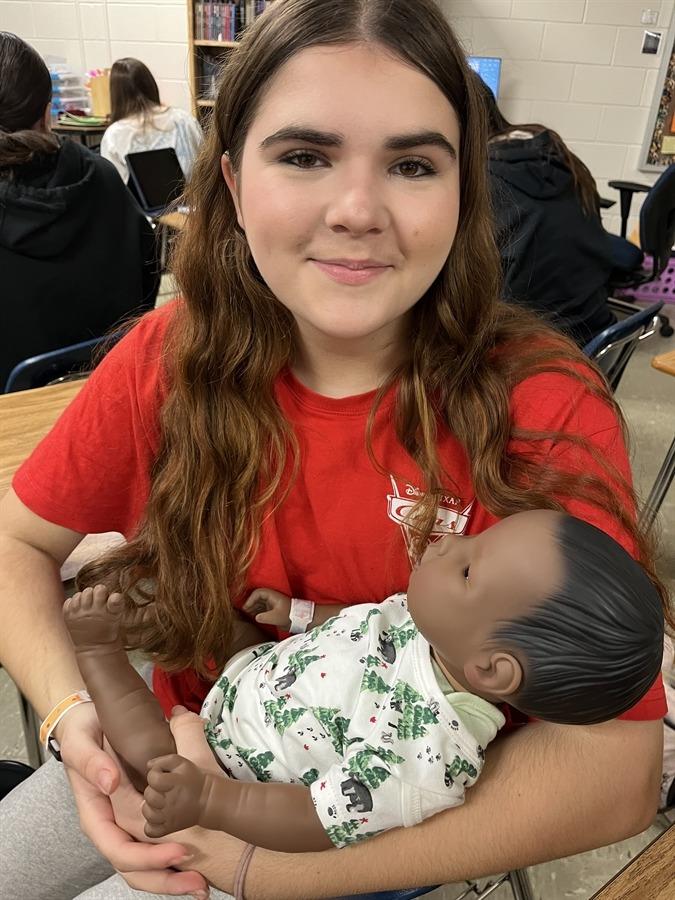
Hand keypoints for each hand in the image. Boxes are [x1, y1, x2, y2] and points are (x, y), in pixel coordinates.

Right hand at [60, 698, 208, 895]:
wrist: (88, 723)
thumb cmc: (83, 733)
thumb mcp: (81, 742)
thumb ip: (92, 763)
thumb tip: (110, 784)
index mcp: (96, 815)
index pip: (118, 849)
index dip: (148, 858)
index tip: (180, 852)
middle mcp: (112, 827)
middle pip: (134, 868)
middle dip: (166, 880)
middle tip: (199, 883)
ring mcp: (126, 825)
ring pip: (145, 866)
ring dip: (173, 879)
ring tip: (202, 886)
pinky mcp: (141, 818)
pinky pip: (156, 846)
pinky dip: (174, 860)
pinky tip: (197, 866)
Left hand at [143, 754, 208, 837]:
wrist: (208, 799)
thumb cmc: (193, 779)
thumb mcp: (182, 763)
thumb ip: (163, 761)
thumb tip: (148, 766)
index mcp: (173, 783)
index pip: (152, 777)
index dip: (155, 774)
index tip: (164, 775)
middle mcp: (169, 802)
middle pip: (148, 795)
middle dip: (154, 790)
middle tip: (164, 789)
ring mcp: (168, 817)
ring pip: (147, 813)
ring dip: (151, 806)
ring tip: (160, 803)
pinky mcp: (169, 829)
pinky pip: (150, 831)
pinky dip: (151, 826)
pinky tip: (158, 817)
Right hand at [243, 587, 291, 628]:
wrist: (300, 619)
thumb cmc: (289, 616)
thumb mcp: (276, 617)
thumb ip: (264, 617)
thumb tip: (255, 617)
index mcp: (272, 595)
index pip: (258, 593)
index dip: (251, 599)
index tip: (246, 607)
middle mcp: (272, 598)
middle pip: (258, 597)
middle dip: (250, 603)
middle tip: (244, 611)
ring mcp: (273, 603)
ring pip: (259, 602)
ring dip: (253, 607)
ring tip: (248, 614)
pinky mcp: (274, 609)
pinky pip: (263, 607)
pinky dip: (257, 611)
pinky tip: (254, 616)